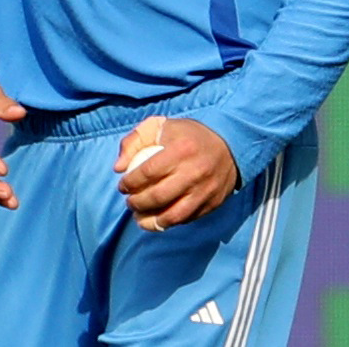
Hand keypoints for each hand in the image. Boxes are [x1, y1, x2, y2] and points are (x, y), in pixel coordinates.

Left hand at [114, 116, 239, 231]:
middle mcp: (194, 172)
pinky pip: (187, 219)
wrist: (230, 144)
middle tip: (129, 202)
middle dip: (136, 203)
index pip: (147, 172)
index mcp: (180, 150)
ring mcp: (205, 190)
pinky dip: (169, 222)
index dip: (130, 183)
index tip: (122, 186)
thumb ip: (134, 141)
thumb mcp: (159, 125)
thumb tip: (118, 168)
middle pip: (158, 196)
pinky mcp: (213, 203)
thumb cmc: (188, 135)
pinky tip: (157, 219)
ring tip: (139, 216)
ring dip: (151, 220)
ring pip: (173, 215)